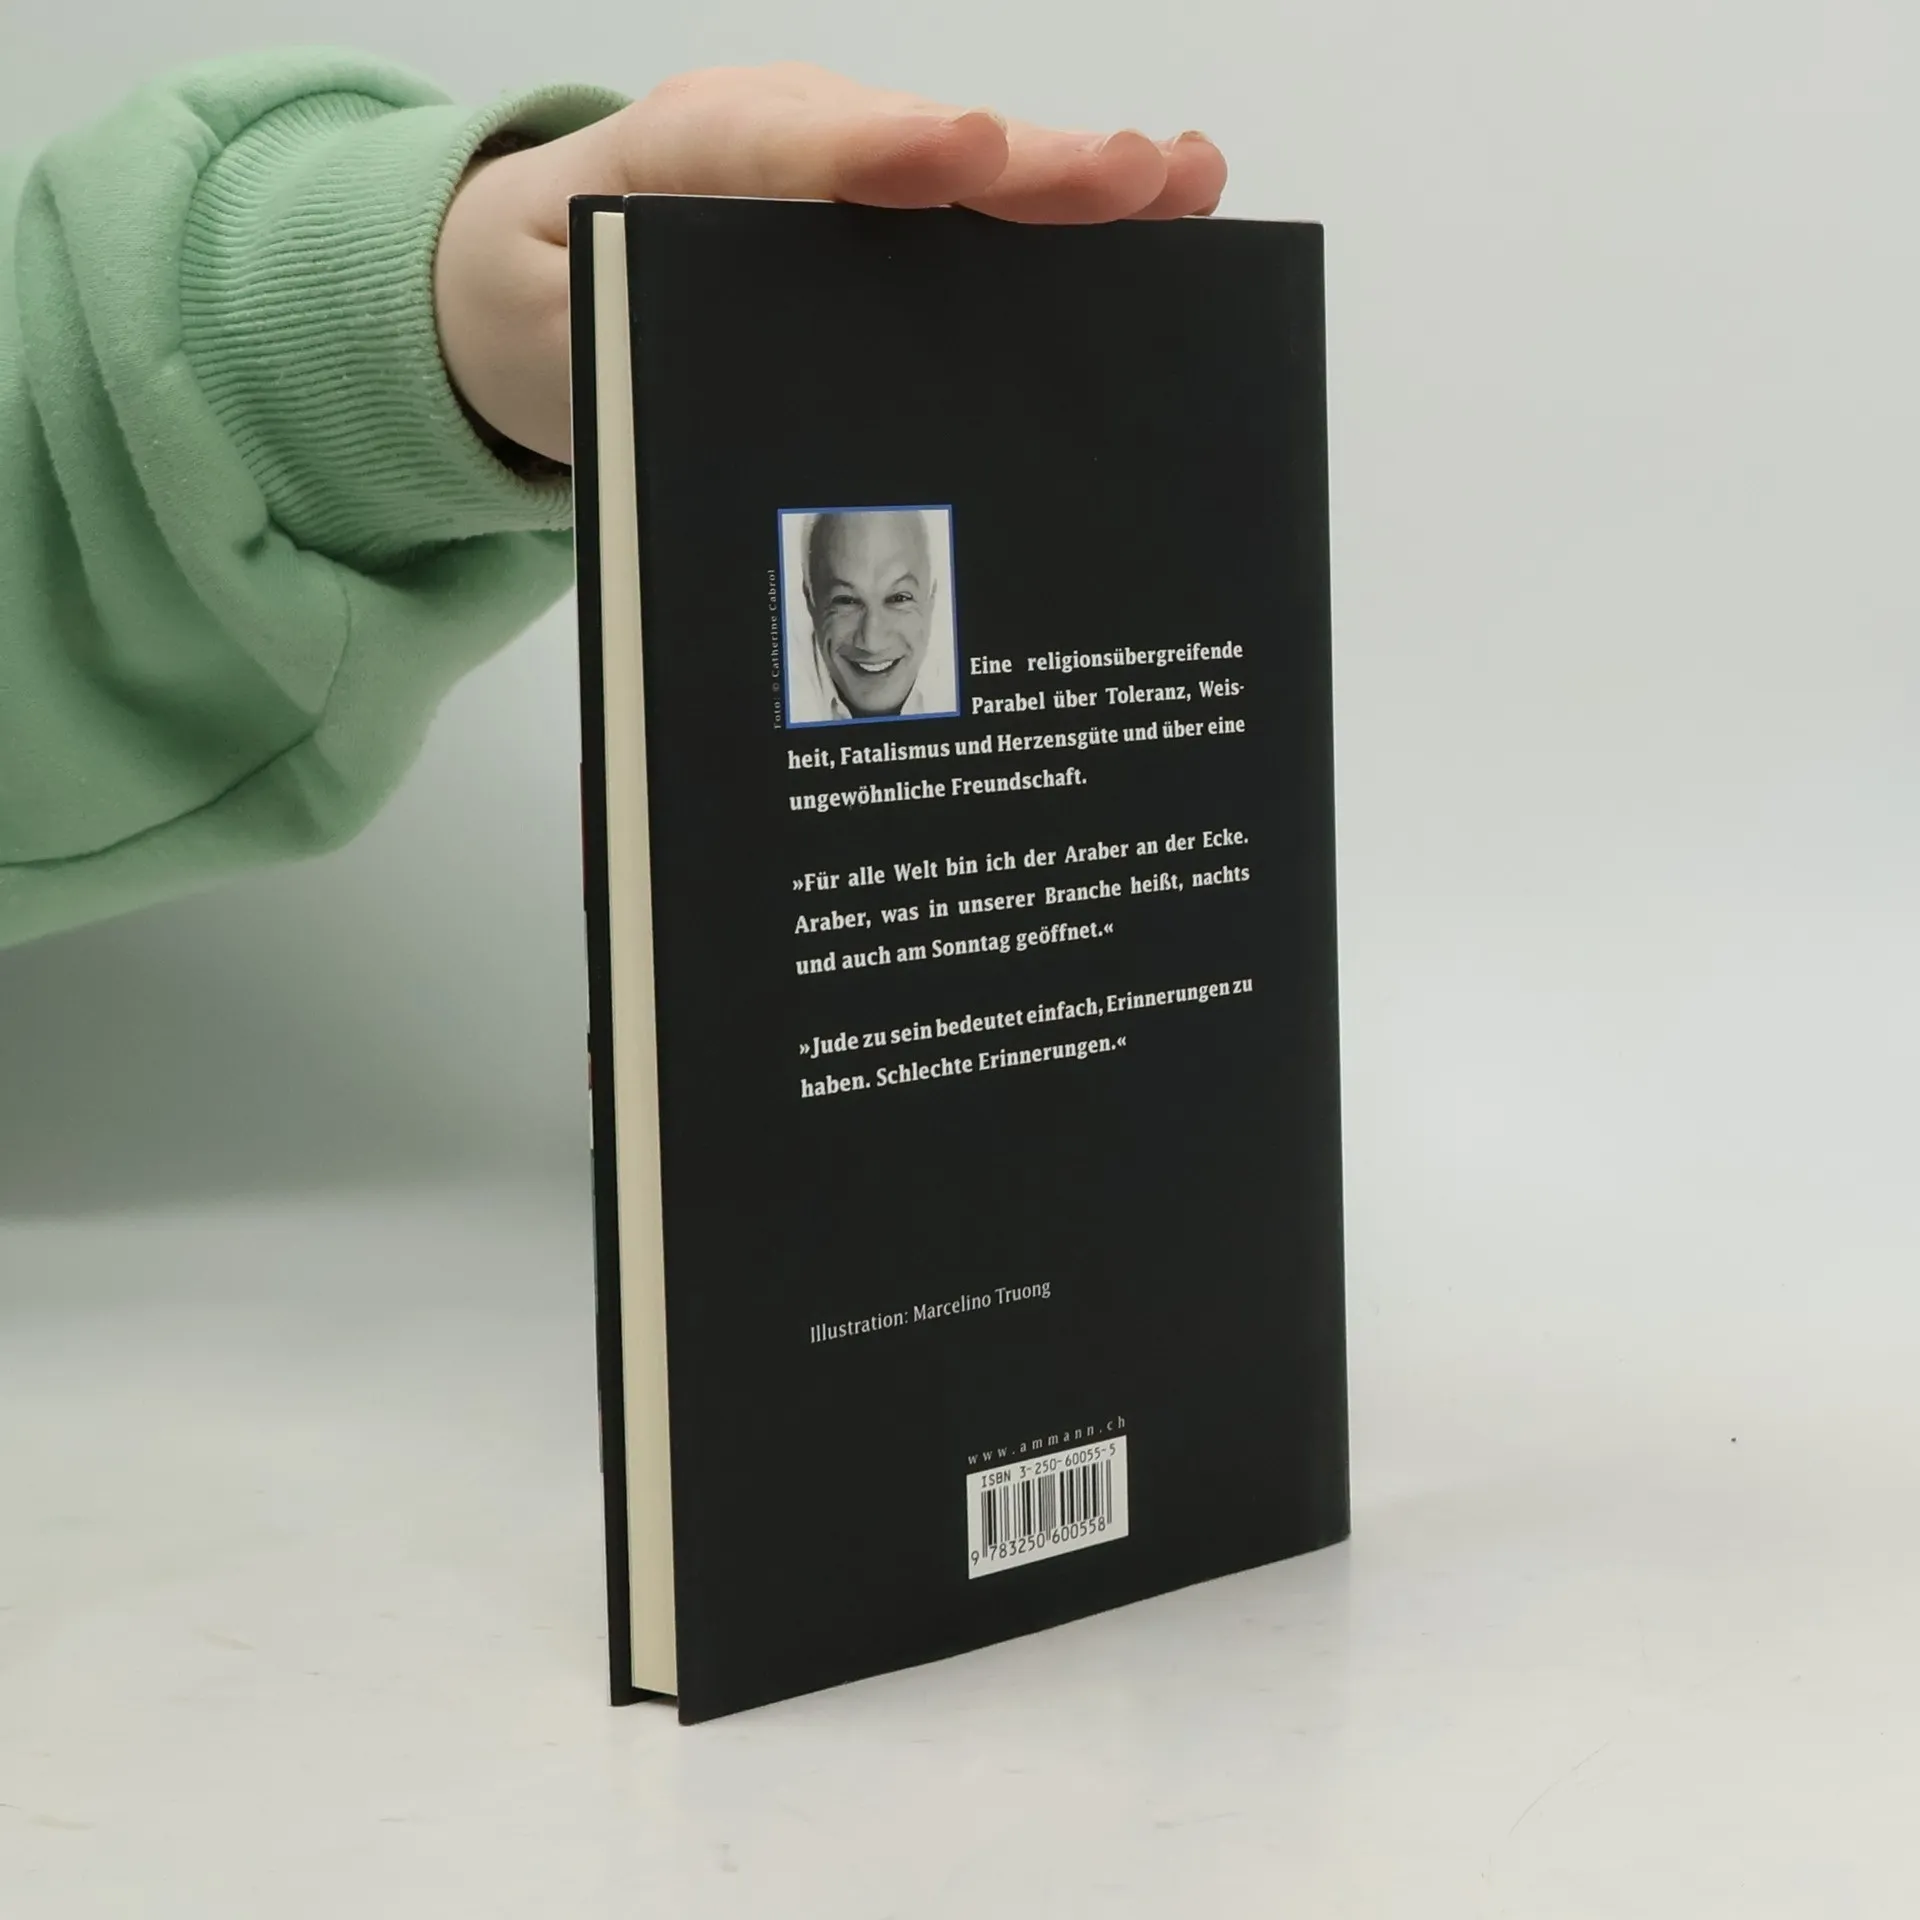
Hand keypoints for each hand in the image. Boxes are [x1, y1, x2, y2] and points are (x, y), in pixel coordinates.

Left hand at [434, 63, 1228, 463]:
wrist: (522, 279)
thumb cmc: (544, 307)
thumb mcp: (551, 343)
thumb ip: (619, 357)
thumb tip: (738, 410)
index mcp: (678, 161)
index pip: (781, 147)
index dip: (878, 151)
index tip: (961, 154)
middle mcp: (780, 146)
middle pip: (912, 149)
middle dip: (1025, 164)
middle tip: (1137, 175)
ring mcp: (839, 174)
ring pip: (960, 174)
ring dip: (1073, 182)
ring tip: (1183, 185)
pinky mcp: (874, 216)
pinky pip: (968, 212)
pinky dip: (1058, 219)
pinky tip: (1151, 221)